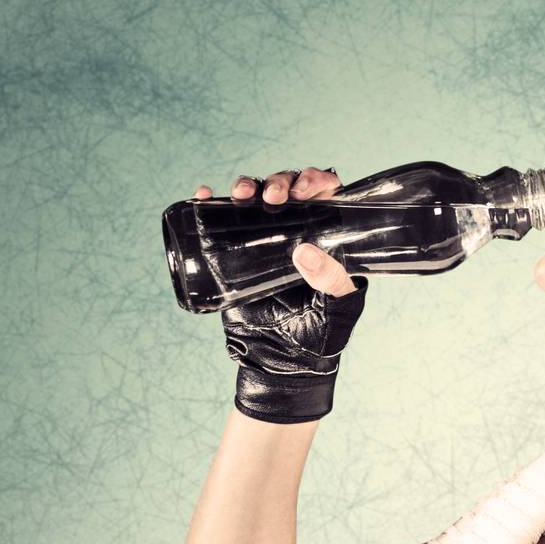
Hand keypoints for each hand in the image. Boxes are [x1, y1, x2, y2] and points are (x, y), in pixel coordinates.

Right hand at [194, 167, 366, 423]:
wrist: (282, 362)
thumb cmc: (320, 336)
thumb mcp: (337, 308)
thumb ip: (331, 281)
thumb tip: (306, 251)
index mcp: (327, 238)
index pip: (325, 195)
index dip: (316, 180)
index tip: (306, 189)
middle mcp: (297, 232)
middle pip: (287, 189)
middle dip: (280, 182)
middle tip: (275, 196)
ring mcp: (265, 241)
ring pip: (256, 198)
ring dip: (249, 185)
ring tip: (244, 194)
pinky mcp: (238, 254)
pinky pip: (223, 221)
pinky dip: (212, 203)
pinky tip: (207, 195)